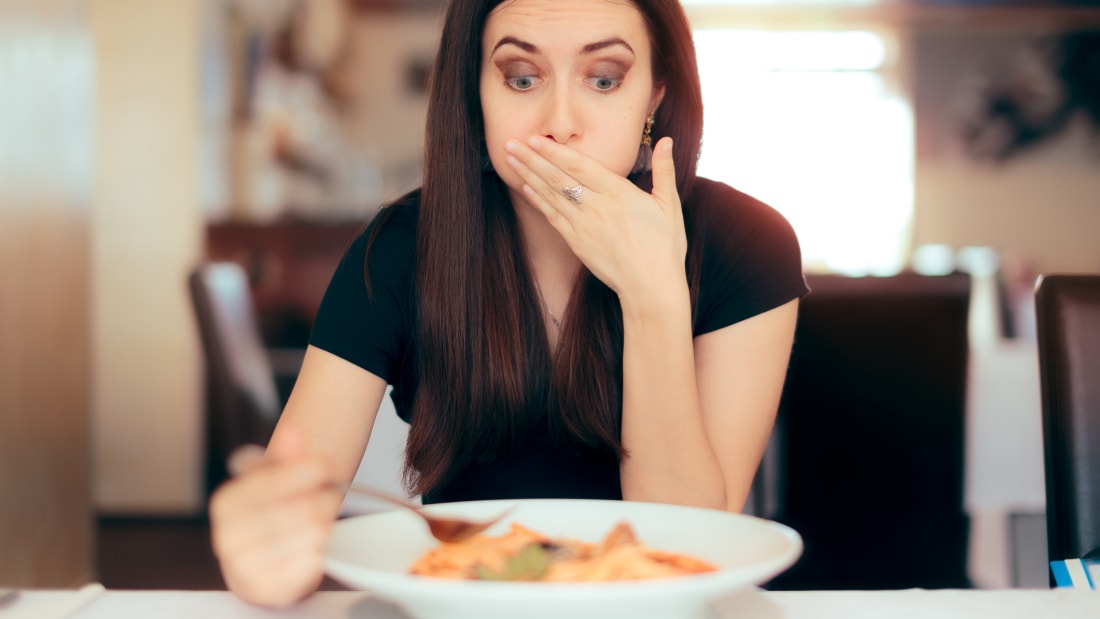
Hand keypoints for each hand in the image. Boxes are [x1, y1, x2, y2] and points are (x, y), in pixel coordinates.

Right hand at [209, 426, 338, 606]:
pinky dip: (320, 551)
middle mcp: (227, 537)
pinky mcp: (266, 590)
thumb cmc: (266, 520)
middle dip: (323, 498)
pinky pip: (310, 564)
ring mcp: (244, 567)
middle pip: (299, 508)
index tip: (327, 464)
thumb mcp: (272, 482)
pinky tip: (316, 545)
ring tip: (325, 520)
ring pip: (310, 534)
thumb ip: (284, 457)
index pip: (273, 480)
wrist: (258, 567)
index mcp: (225, 503)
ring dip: (327, 524)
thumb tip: (294, 431)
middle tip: (331, 496)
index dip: (308, 469)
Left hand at [504, 136, 686, 303]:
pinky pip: (553, 217)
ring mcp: (584, 225)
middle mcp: (597, 206)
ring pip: (551, 194)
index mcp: (619, 192)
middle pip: (558, 177)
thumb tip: (667, 141)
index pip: (579, 165)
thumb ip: (664, 170)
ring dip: (528, 175)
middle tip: (510, 142)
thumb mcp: (669, 205)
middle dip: (532, 158)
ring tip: (510, 159)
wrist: (651, 286)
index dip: (555, 151)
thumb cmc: (664, 246)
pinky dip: (538, 200)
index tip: (535, 138)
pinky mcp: (577, 243)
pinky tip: (526, 187)